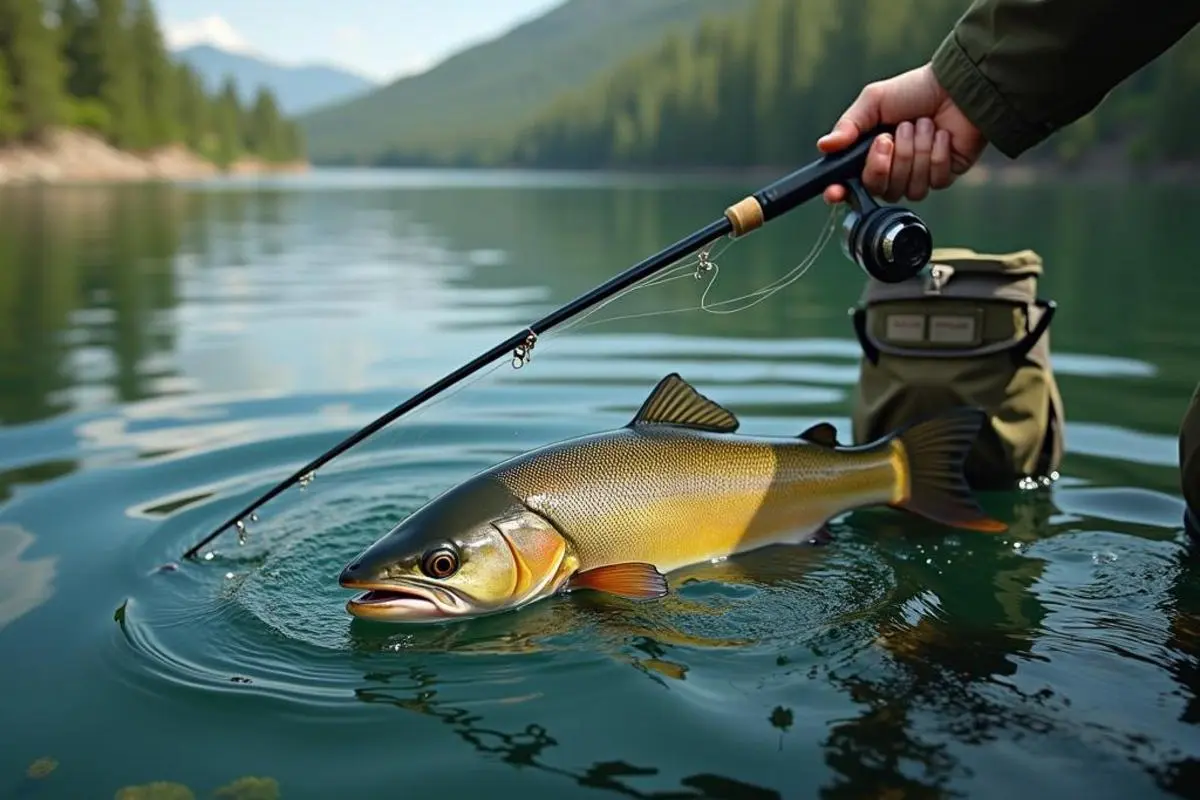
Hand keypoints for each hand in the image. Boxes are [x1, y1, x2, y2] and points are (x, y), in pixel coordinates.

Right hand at [816, 63, 987, 203]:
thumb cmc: (914, 91)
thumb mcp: (874, 101)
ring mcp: (918, 176)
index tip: (835, 191)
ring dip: (916, 152)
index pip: (850, 186)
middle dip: (887, 161)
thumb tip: (824, 146)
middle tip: (891, 135)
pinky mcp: (943, 176)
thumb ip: (849, 125)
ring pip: (909, 188)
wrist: (955, 87)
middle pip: (880, 190)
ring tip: (923, 125)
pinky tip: (942, 135)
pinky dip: (937, 153)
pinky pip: (934, 180)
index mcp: (870, 155)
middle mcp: (892, 170)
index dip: (841, 193)